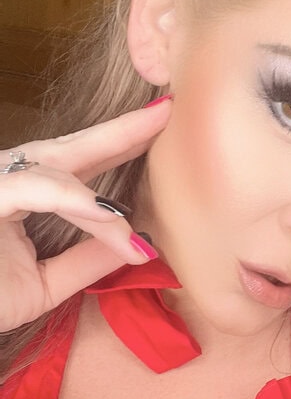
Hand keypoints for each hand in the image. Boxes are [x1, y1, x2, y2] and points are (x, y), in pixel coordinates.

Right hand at [0, 98, 170, 331]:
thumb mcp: (44, 285)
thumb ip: (85, 263)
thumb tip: (140, 247)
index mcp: (21, 194)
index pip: (75, 164)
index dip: (118, 146)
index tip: (160, 131)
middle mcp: (6, 180)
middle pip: (68, 149)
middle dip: (118, 133)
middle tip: (165, 113)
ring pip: (53, 168)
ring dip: (98, 194)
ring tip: (131, 219)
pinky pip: (31, 189)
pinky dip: (72, 200)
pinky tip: (107, 214)